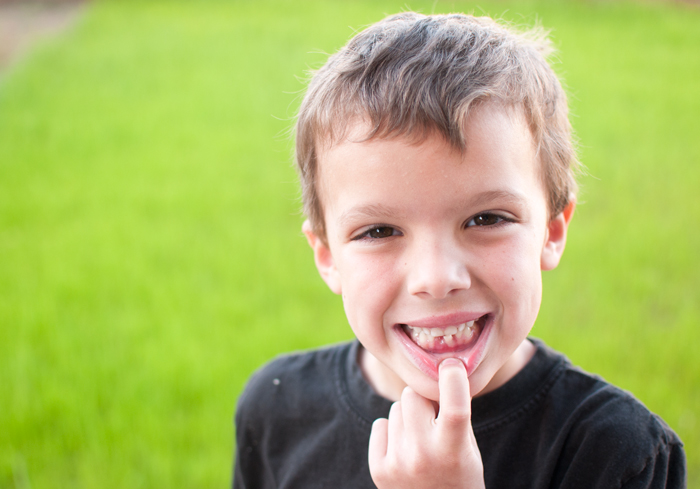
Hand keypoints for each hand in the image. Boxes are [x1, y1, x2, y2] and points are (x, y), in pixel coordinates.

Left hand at [368, 359, 484, 488]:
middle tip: (433, 418)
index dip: (453, 378)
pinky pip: (381, 425)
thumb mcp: (468, 448)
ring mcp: (398, 463)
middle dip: (423, 399)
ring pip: (396, 409)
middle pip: (412, 395)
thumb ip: (455, 412)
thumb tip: (442, 368)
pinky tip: (404, 450)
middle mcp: (423, 455)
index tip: (452, 365)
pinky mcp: (379, 469)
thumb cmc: (460, 476)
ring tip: (421, 441)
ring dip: (408, 416)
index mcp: (453, 450)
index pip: (454, 405)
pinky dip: (392, 432)